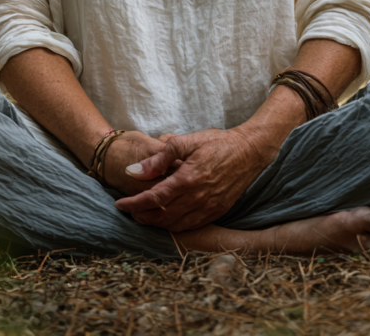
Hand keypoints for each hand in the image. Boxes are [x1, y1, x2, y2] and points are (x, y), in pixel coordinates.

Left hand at [113, 126, 275, 230]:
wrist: (249, 152)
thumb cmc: (217, 143)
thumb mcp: (187, 142)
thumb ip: (160, 157)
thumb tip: (135, 170)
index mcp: (188, 179)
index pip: (154, 198)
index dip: (134, 204)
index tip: (120, 204)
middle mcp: (198, 198)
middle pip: (162, 216)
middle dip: (142, 216)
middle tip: (130, 211)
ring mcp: (209, 208)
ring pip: (176, 225)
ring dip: (157, 223)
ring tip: (145, 216)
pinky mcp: (217, 212)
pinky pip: (192, 226)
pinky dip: (176, 226)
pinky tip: (168, 219)